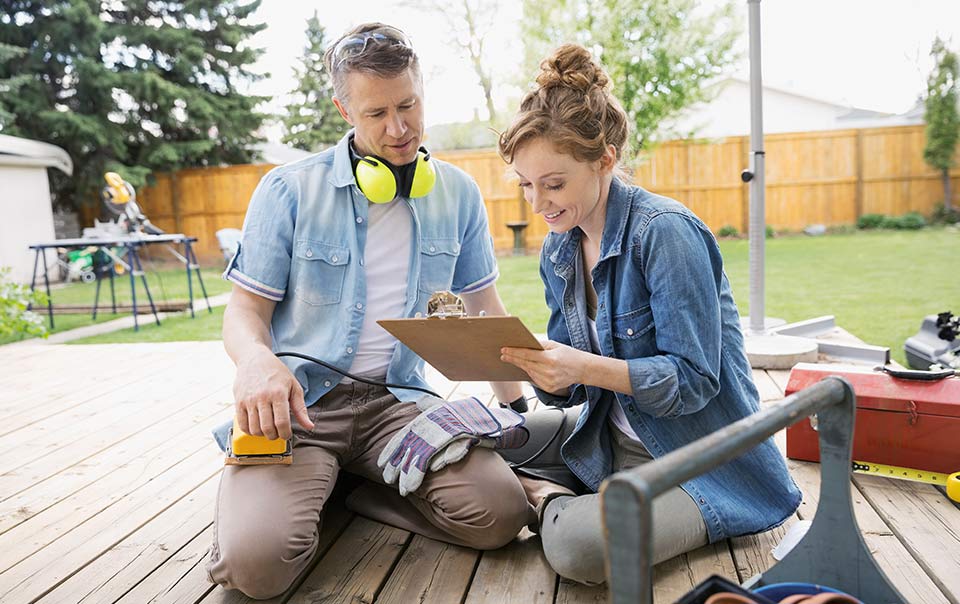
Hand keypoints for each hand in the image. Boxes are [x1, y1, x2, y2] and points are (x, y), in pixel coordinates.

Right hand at [233, 348, 312, 439]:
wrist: (254, 358)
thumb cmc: (276, 372)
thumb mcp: (294, 386)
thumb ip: (301, 409)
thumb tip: (309, 426)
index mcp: (278, 393)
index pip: (282, 422)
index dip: (286, 434)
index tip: (287, 434)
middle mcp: (262, 397)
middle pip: (267, 428)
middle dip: (275, 436)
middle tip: (278, 432)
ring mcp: (248, 400)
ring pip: (254, 429)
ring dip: (263, 434)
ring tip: (268, 429)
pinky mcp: (238, 402)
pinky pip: (242, 424)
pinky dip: (250, 431)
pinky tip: (257, 427)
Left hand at [378, 396, 528, 495]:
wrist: (495, 420)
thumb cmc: (470, 418)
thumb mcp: (449, 410)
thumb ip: (433, 406)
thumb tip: (420, 401)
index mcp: (432, 418)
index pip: (407, 434)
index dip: (394, 448)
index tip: (382, 463)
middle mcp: (440, 423)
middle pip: (415, 446)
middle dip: (401, 465)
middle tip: (390, 481)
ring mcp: (455, 430)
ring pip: (431, 451)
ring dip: (417, 471)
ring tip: (408, 487)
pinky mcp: (470, 437)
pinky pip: (456, 448)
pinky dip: (446, 457)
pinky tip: (435, 469)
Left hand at [501, 340, 591, 394]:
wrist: (583, 369)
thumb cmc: (569, 354)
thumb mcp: (555, 345)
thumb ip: (539, 345)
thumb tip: (523, 345)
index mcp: (550, 359)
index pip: (527, 355)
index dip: (514, 353)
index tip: (504, 350)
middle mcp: (548, 372)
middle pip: (525, 365)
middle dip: (513, 359)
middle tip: (503, 355)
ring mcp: (549, 382)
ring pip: (529, 372)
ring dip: (520, 366)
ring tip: (511, 359)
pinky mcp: (549, 388)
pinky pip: (534, 379)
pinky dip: (530, 373)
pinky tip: (526, 367)